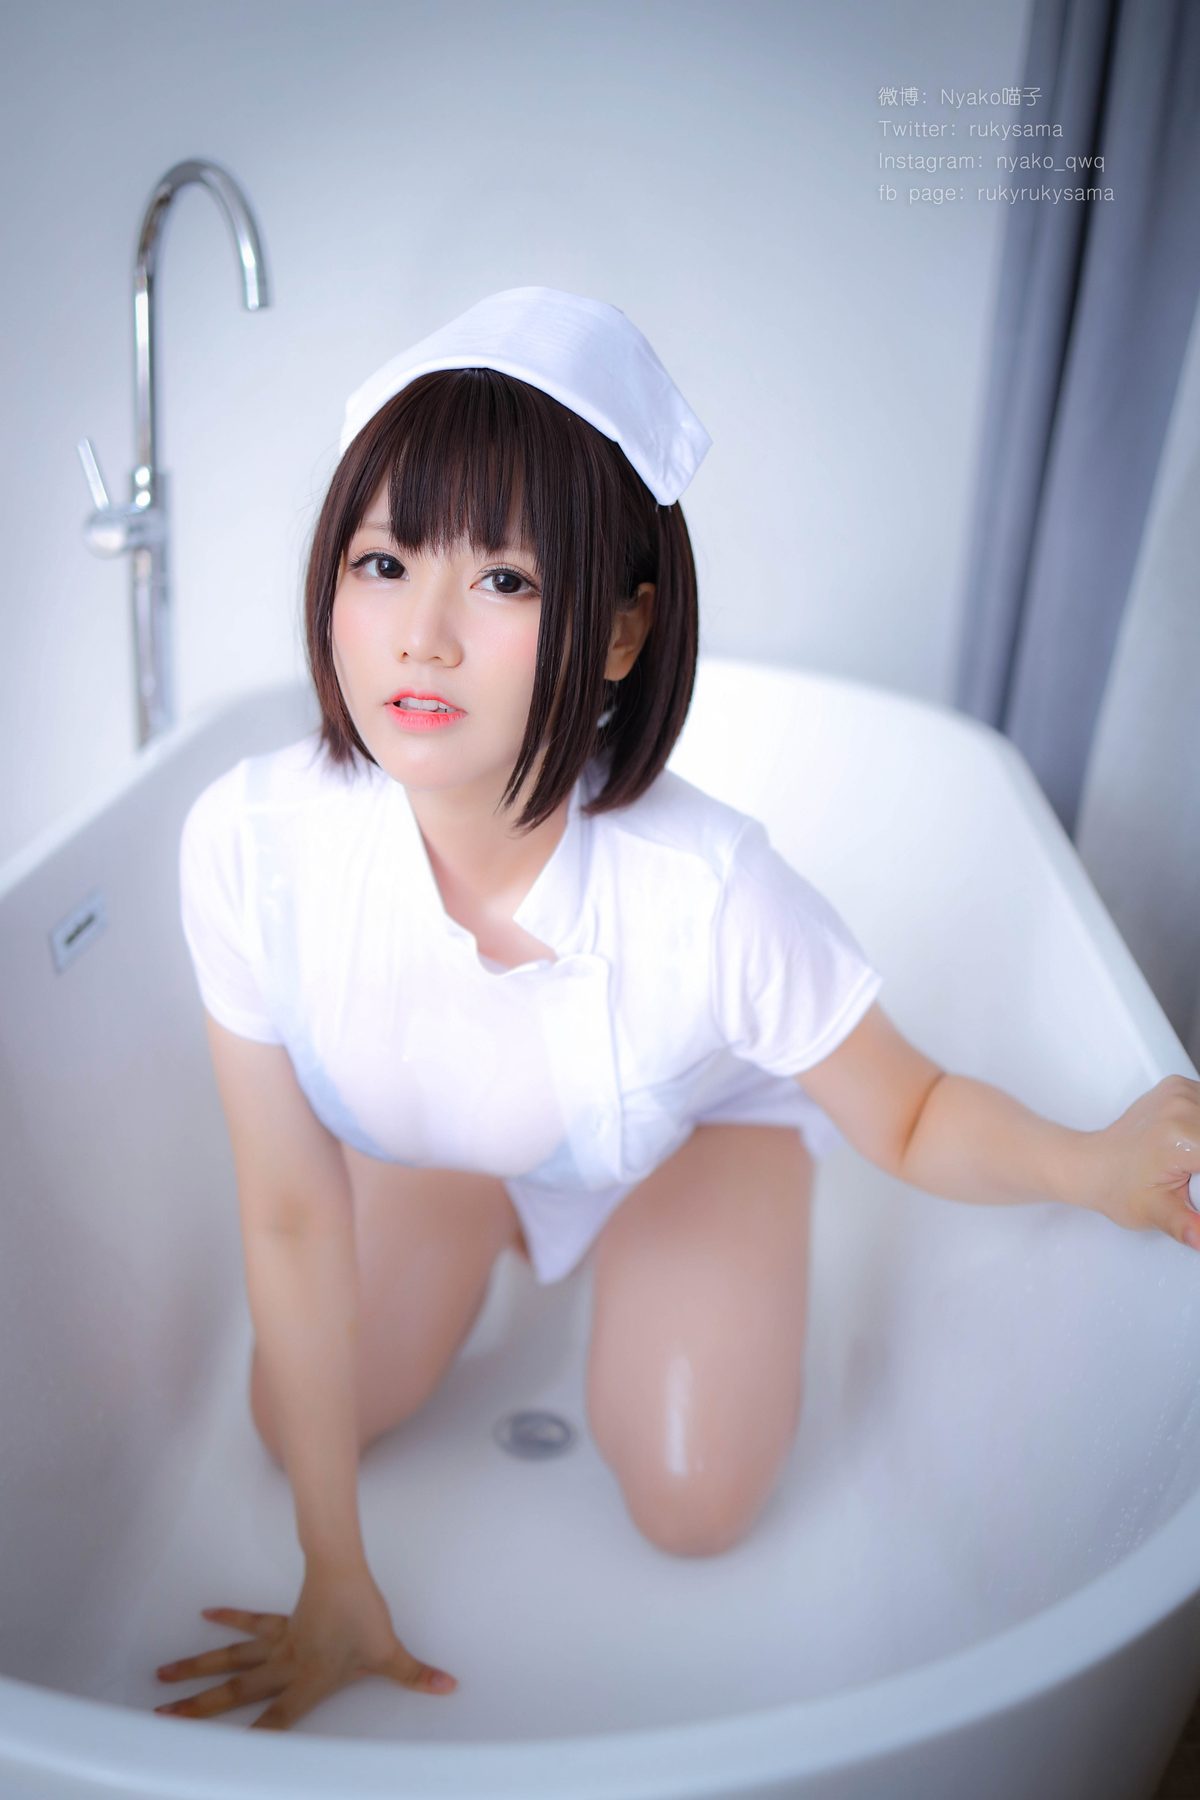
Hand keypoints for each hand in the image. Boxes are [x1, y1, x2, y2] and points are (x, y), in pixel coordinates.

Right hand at [153, 1561, 457, 1729]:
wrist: (344, 1570)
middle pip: (235, 1692)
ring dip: (198, 1668)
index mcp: (306, 1682)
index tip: (215, 1763)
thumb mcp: (389, 1654)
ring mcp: (278, 1643)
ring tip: (162, 1677)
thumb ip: (414, 1676)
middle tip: (162, 1720)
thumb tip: (448, 1687)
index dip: (251, 1743)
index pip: (275, 1722)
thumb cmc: (363, 1616)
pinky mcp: (281, 1622)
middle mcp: (283, 1666)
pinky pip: (251, 1624)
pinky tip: (206, 1615)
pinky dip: (229, 1619)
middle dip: (199, 1710)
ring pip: (231, 1660)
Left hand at [1084, 1075, 1199, 1248]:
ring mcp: (1180, 1092)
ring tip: (1190, 1161)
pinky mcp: (1178, 1086)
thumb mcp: (1157, 1213)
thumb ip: (1188, 1226)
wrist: (1091, 1165)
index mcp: (1181, 1137)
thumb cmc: (1118, 1187)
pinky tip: (1192, 1143)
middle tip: (1191, 1173)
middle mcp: (1182, 1106)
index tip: (1197, 1186)